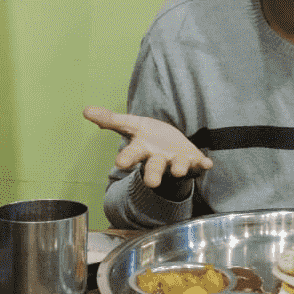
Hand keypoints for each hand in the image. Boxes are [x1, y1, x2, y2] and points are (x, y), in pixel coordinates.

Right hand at [83, 106, 212, 189]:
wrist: (171, 147)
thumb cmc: (149, 137)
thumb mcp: (131, 125)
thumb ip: (111, 120)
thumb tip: (85, 110)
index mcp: (142, 150)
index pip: (131, 155)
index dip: (126, 158)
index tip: (120, 163)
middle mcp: (158, 159)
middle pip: (154, 168)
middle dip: (153, 175)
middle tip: (152, 183)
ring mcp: (176, 161)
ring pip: (177, 167)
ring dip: (179, 168)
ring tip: (178, 170)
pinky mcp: (193, 160)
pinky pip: (198, 163)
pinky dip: (203, 164)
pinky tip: (208, 164)